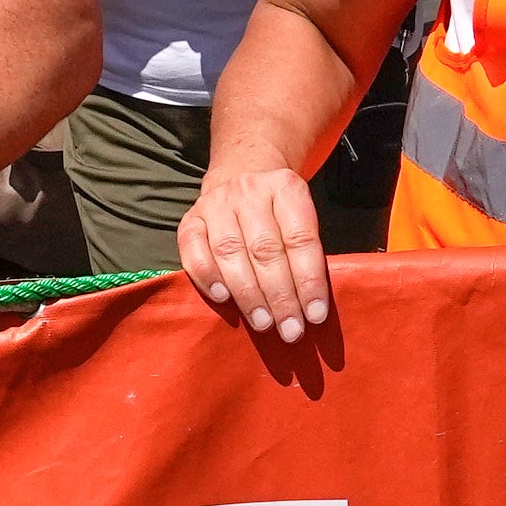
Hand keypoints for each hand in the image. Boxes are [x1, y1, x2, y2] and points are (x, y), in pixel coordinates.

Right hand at [179, 157, 335, 342]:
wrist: (241, 175)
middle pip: (265, 249)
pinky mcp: (190, 219)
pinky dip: (207, 277)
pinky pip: (193, 250)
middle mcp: (249, 191)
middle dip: (280, 295)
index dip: (309, 279)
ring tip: (263, 323)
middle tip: (290, 330)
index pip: (300, 239)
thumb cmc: (277, 214)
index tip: (315, 314)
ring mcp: (216, 203)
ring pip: (230, 252)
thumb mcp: (300, 219)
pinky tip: (223, 299)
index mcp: (285, 187)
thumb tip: (309, 307)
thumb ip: (304, 254)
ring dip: (248, 294)